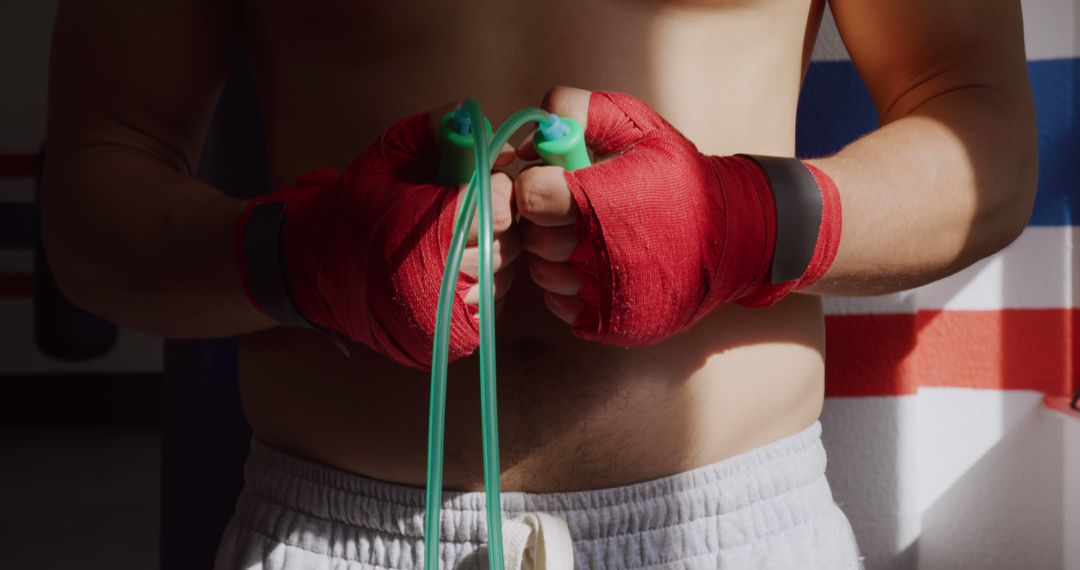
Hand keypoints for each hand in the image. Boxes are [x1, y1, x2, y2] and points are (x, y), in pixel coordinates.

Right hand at [238, 106, 518, 367]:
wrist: (309, 273)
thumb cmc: (350, 211)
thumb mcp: (383, 158)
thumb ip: (431, 131)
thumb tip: (480, 120)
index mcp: (432, 230)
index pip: (501, 208)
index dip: (495, 191)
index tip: (478, 185)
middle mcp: (447, 278)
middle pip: (509, 243)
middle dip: (495, 223)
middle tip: (466, 214)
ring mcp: (452, 313)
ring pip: (504, 275)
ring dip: (491, 256)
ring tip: (456, 243)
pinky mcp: (455, 337)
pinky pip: (493, 305)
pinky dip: (482, 286)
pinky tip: (454, 272)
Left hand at [514, 87, 840, 345]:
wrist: (735, 237)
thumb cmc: (682, 177)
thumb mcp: (639, 125)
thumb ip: (579, 109)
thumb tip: (534, 131)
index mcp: (600, 201)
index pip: (531, 196)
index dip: (537, 185)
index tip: (555, 181)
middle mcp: (598, 255)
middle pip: (535, 238)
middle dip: (546, 220)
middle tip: (572, 210)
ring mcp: (604, 295)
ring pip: (545, 274)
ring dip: (557, 254)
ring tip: (588, 236)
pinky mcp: (610, 323)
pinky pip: (562, 305)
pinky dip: (570, 287)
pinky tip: (595, 264)